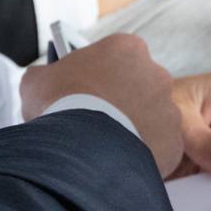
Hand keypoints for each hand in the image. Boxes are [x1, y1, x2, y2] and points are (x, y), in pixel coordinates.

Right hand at [19, 34, 182, 175]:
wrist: (80, 147)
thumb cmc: (58, 106)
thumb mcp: (37, 80)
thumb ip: (46, 74)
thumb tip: (43, 78)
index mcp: (127, 49)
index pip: (119, 57)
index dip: (103, 74)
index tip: (91, 87)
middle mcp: (157, 74)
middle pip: (141, 87)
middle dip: (123, 101)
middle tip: (99, 119)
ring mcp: (169, 108)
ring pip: (153, 118)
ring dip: (136, 128)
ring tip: (108, 145)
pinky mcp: (174, 141)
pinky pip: (160, 148)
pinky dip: (143, 154)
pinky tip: (120, 161)